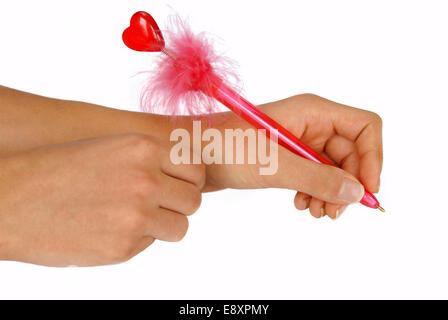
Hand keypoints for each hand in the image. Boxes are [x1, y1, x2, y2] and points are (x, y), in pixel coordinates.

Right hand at [0, 133, 204, 265]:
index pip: (196, 168)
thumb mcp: (109, 148)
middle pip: (193, 199)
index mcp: (142, 148)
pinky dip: (137, 239)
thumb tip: (183, 177)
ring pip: (180, 226)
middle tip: (158, 205)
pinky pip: (150, 243)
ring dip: (164, 224)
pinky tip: (110, 229)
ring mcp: (136, 215)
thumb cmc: (57, 170)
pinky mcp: (123, 246)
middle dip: (179, 204)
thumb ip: (148, 160)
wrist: (11, 200)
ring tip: (135, 219)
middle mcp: (145, 179)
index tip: (178, 185)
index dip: (189, 179)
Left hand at [207, 94, 382, 218]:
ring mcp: (299, 140)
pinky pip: (314, 175)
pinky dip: (314, 192)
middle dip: (348, 184)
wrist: (192, 155)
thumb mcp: (275, 165)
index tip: (366, 191)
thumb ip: (318, 179)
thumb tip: (357, 194)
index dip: (373, 158)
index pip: (365, 127)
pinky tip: (300, 204)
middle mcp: (310, 123)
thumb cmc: (226, 148)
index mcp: (313, 112)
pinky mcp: (287, 157)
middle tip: (333, 213)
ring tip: (316, 213)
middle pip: (352, 153)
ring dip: (331, 192)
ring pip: (334, 168)